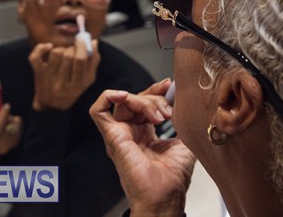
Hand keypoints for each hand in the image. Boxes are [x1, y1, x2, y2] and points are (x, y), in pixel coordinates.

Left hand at [29, 38, 100, 110]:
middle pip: (68, 56)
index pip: (80, 61)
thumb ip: (93, 61)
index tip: (81, 39)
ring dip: (62, 49)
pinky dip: (41, 48)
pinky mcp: (38, 75)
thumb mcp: (88, 79)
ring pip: (55, 54)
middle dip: (73, 48)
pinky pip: (35, 57)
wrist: (52, 105)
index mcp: (77, 86)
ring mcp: (48, 80)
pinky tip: (49, 47)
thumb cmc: (73, 89)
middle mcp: (61, 85)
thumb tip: (93, 41)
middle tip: (74, 49)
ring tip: (64, 53)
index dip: (82, 47)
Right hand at [89, 80, 195, 216]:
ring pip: (124, 102)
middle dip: (154, 96)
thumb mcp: (184, 139)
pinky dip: (108, 97)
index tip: (170, 86)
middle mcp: (130, 133)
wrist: (166, 196)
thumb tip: (180, 97)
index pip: (144, 102)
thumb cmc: (174, 177)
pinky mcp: (113, 137)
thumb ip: (180, 117)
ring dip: (144, 101)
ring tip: (160, 115)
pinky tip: (124, 96)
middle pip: (135, 99)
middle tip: (169, 110)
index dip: (156, 91)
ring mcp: (120, 134)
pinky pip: (99, 111)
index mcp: (144, 134)